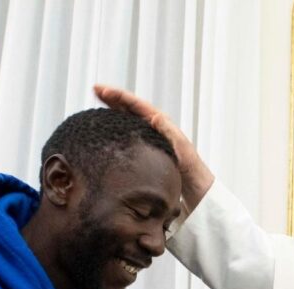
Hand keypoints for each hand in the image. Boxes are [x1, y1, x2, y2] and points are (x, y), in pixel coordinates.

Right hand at [94, 85, 214, 211]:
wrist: (198, 191)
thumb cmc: (192, 172)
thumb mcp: (181, 150)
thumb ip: (169, 133)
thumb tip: (154, 117)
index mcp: (162, 124)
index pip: (136, 105)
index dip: (118, 96)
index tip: (101, 90)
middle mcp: (155, 128)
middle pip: (130, 108)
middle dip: (113, 98)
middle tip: (96, 91)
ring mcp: (150, 139)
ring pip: (128, 120)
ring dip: (113, 110)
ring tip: (98, 103)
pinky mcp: (147, 152)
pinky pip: (129, 135)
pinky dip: (117, 129)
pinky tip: (106, 130)